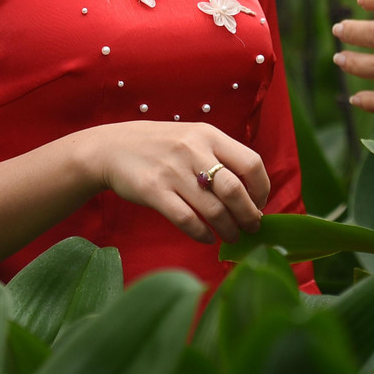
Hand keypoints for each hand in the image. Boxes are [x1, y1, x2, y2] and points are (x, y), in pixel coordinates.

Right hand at [82, 122, 271, 243]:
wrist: (112, 147)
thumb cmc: (161, 146)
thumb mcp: (193, 138)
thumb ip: (220, 156)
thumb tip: (252, 192)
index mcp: (209, 135)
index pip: (251, 163)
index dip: (262, 188)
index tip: (260, 203)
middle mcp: (193, 151)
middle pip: (235, 189)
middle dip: (249, 214)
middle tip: (252, 227)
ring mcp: (173, 171)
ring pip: (213, 209)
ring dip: (228, 229)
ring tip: (232, 236)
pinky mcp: (154, 191)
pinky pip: (186, 220)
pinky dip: (202, 234)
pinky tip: (208, 238)